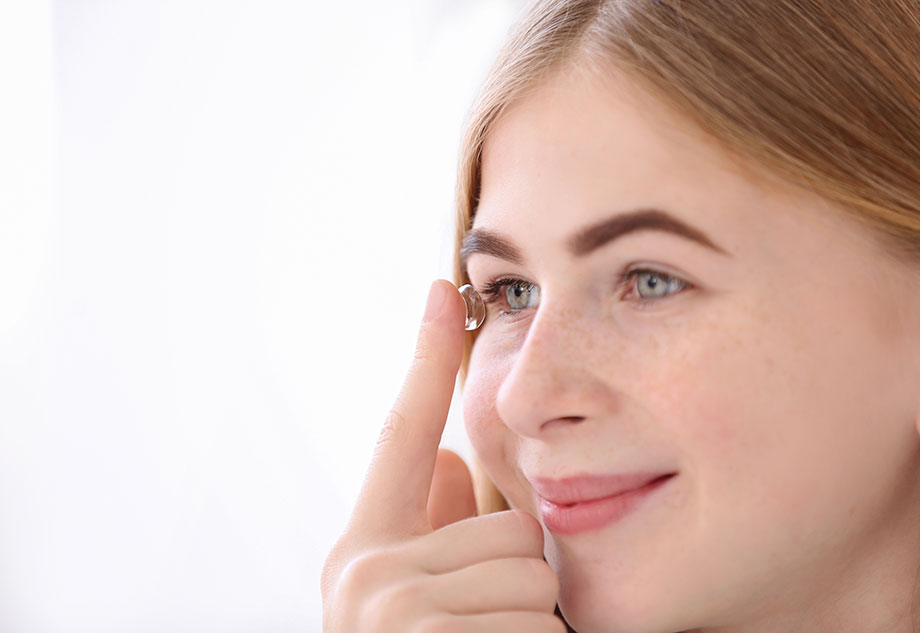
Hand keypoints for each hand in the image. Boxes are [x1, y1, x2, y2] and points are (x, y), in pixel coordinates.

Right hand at [321, 279, 564, 631]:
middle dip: (518, 575)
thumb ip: (430, 525)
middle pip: (513, 528)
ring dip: (531, 621)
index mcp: (363, 547)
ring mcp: (394, 612)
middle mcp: (367, 570)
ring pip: (533, 576)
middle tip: (487, 623)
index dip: (426, 360)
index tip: (442, 288)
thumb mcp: (413, 594)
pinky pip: (542, 628)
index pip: (403, 435)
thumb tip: (455, 459)